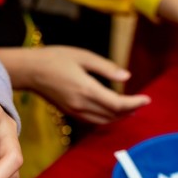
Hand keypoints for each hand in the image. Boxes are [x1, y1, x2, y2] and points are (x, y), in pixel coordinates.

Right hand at [13, 46, 150, 123]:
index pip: (117, 104)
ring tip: (132, 108)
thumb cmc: (55, 58)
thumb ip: (106, 68)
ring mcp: (75, 111)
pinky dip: (107, 118)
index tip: (147, 99)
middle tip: (142, 102)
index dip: (134, 103)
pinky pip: (94, 121)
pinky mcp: (71, 113)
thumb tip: (127, 76)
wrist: (30, 71)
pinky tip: (113, 111)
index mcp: (86, 89)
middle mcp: (81, 104)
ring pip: (104, 121)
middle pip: (113, 115)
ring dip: (120, 117)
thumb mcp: (83, 56)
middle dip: (130, 111)